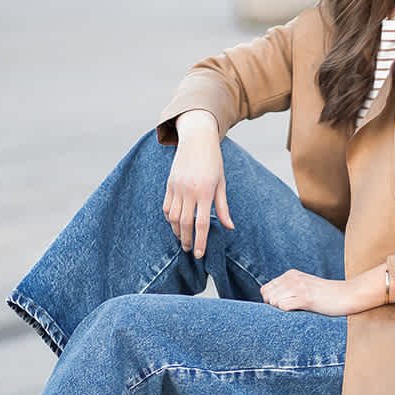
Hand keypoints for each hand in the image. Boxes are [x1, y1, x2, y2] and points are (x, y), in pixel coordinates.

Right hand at [163, 111, 233, 257]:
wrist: (196, 139)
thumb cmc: (213, 161)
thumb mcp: (221, 183)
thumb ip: (223, 207)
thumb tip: (229, 227)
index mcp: (205, 191)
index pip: (202, 223)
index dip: (201, 241)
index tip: (200, 254)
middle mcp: (189, 191)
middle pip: (184, 223)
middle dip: (187, 240)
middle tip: (190, 250)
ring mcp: (177, 187)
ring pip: (172, 217)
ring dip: (176, 232)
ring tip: (183, 239)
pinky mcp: (169, 184)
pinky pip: (166, 207)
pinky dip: (169, 219)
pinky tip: (175, 224)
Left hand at [260, 270, 356, 316]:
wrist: (349, 295)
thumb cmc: (328, 296)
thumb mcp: (306, 287)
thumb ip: (290, 290)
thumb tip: (271, 303)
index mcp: (291, 274)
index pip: (266, 288)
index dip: (270, 301)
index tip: (283, 307)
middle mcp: (293, 278)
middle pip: (267, 295)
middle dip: (273, 306)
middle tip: (289, 311)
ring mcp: (299, 287)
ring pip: (273, 301)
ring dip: (281, 310)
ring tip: (296, 311)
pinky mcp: (306, 298)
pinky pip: (283, 306)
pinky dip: (287, 312)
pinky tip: (300, 311)